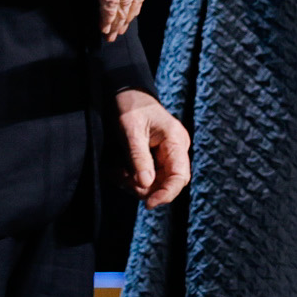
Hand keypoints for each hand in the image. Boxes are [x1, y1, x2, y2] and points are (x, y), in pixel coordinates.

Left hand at [114, 88, 191, 207]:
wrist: (122, 92)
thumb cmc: (129, 106)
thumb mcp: (130, 130)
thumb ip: (138, 157)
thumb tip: (146, 185)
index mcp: (176, 141)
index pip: (180, 176)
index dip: (166, 193)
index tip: (148, 204)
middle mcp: (174, 150)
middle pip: (167, 183)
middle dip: (145, 188)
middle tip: (123, 180)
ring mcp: (164, 155)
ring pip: (154, 183)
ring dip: (133, 183)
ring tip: (116, 171)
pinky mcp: (152, 158)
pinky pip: (144, 176)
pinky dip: (129, 178)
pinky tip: (116, 168)